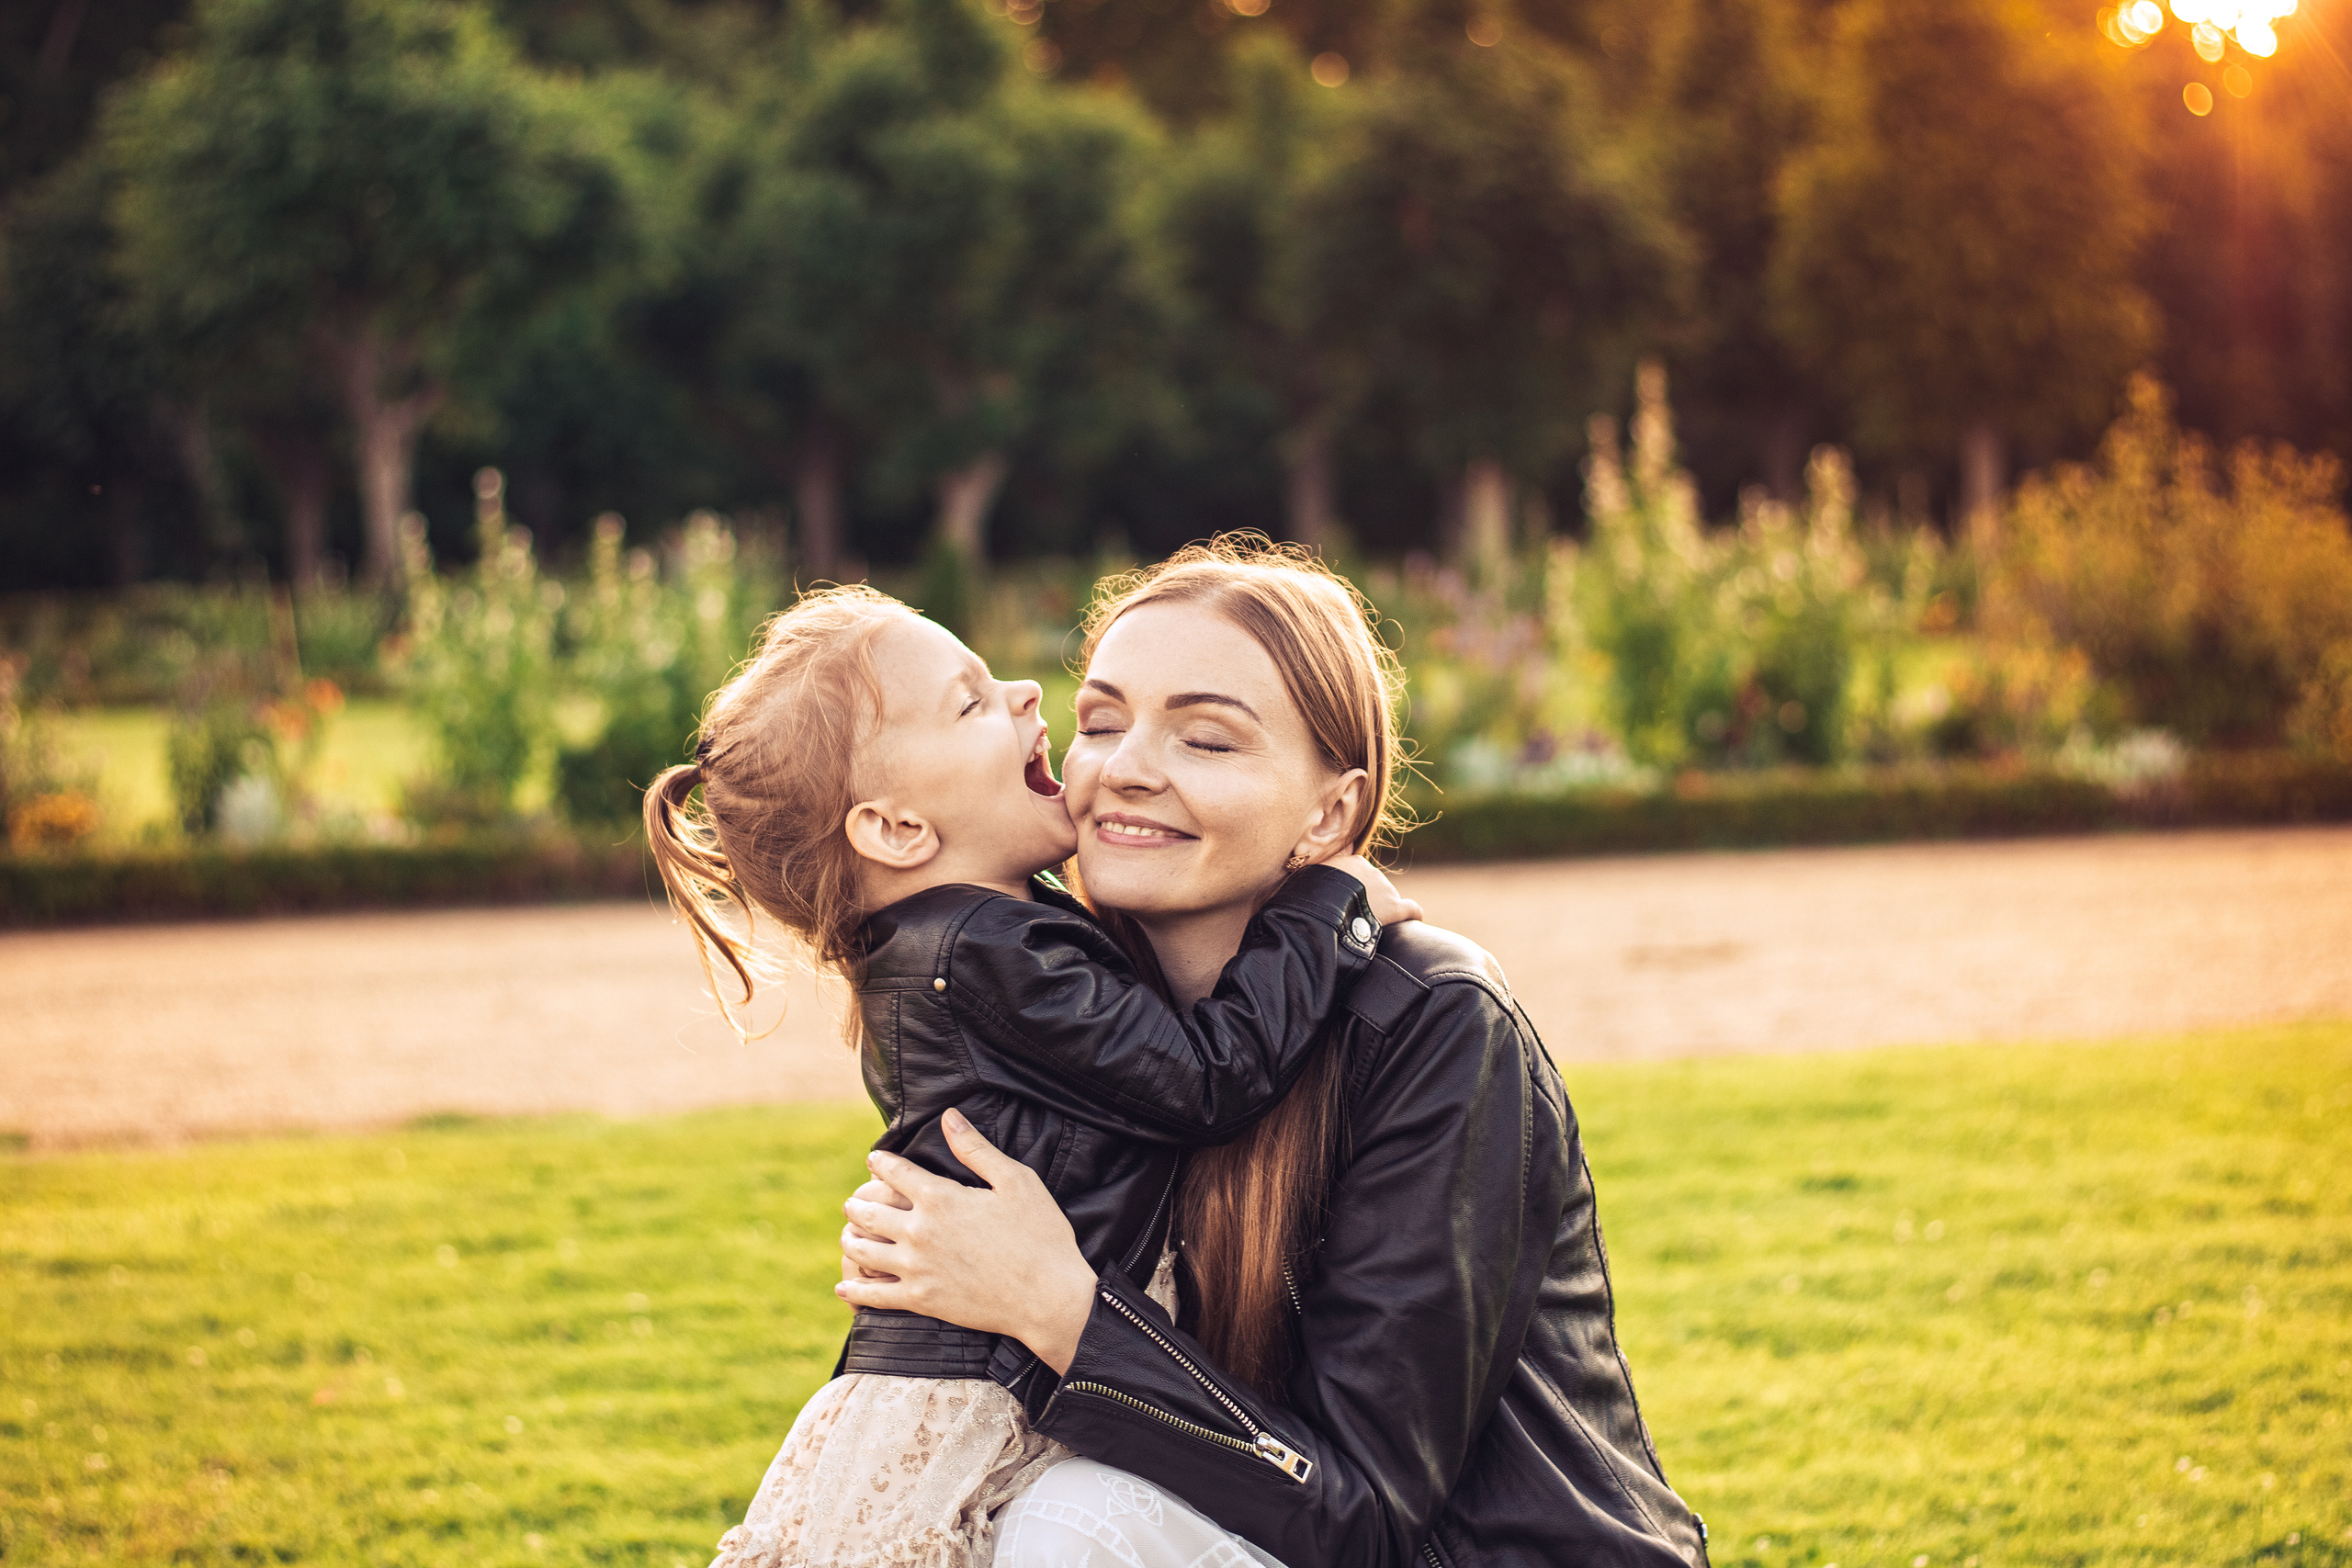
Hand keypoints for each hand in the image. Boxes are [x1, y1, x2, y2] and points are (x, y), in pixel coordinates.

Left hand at [835, 1108, 1099, 1374]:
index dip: (880, 1163)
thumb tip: (949, 1116)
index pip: (895, 1172)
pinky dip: (855, 1289)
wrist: (1049, 1298)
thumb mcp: (1016, 1181)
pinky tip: (844, 1285)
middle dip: (857, 1204)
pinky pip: (875, 1294)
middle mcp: (920, 1231)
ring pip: (865, 1250)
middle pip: (870, 1212)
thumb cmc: (1040, 1235)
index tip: (873, 1160)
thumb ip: (976, 1149)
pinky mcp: (921, 1300)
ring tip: (847, 1236)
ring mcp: (917, 1268)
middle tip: (852, 1202)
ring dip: (850, 1240)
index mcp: (941, 1197)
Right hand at [1323, 852, 1422, 927]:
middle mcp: (1373, 872)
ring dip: (1380, 908)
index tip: (1348, 896)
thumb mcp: (1319, 867)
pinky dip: (1413, 913)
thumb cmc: (1315, 890)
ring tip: (1367, 924)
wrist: (1325, 910)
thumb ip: (1334, 856)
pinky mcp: (1395, 908)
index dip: (1355, 886)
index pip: (1360, 873)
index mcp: (1355, 862)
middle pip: (1374, 886)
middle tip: (1353, 913)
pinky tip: (1416, 918)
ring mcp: (1386, 890)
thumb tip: (1343, 838)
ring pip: (1387, 898)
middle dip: (1367, 898)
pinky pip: (1411, 909)